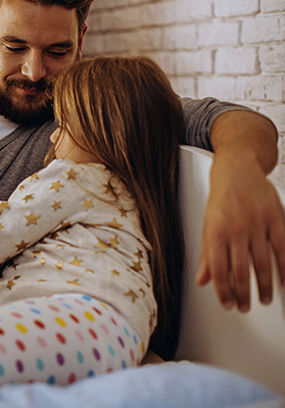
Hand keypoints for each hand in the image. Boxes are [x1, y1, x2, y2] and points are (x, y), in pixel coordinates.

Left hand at [196, 152, 284, 311]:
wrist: (237, 171)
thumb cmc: (221, 200)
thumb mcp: (207, 227)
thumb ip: (207, 256)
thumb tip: (202, 280)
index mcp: (215, 233)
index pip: (219, 270)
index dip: (223, 291)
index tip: (228, 305)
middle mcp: (236, 230)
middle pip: (241, 270)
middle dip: (243, 293)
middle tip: (246, 307)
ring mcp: (257, 224)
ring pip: (263, 263)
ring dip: (264, 285)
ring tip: (264, 299)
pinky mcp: (276, 219)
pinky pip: (282, 248)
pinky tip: (284, 281)